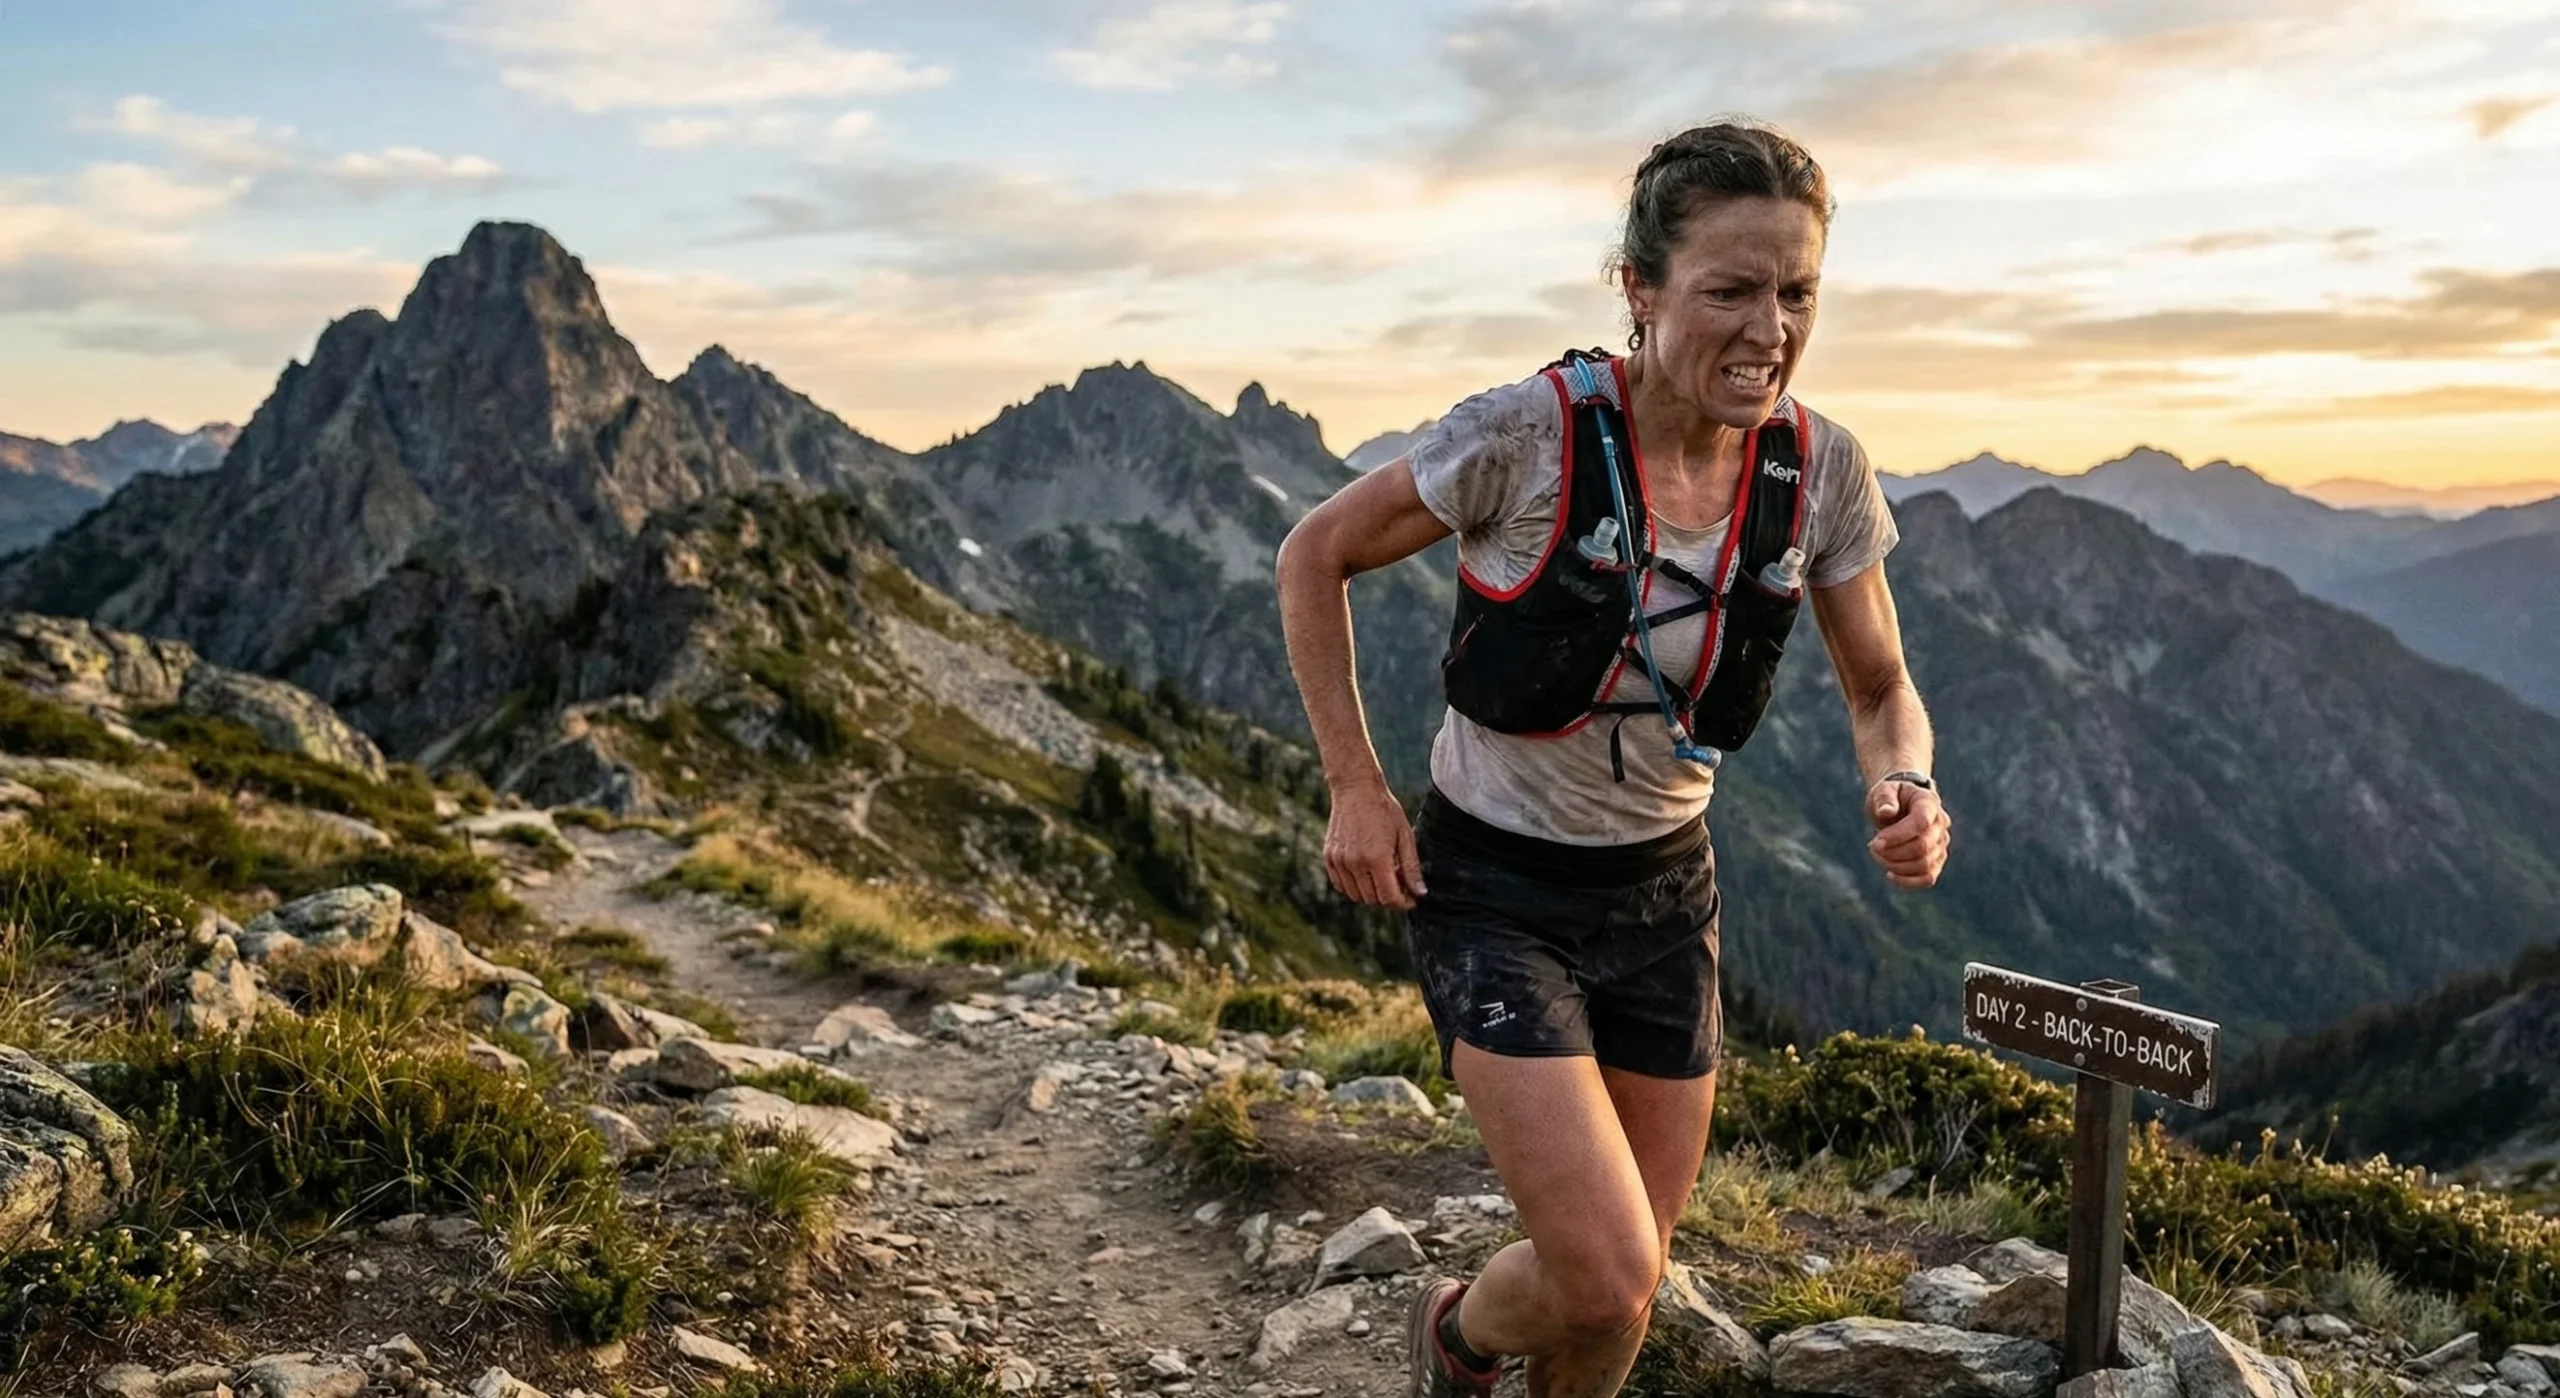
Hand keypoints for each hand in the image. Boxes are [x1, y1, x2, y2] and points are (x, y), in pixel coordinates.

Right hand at [1324, 782, 1424, 909]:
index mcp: (1377, 858)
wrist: (1356, 789)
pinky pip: (1341, 886)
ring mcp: (1339, 861)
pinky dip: (1354, 888)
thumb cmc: (1384, 809)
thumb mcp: (1405, 836)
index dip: (1403, 903)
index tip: (1410, 899)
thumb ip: (1411, 867)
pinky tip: (1366, 875)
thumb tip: (1420, 893)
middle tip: (1399, 886)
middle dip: (1389, 899)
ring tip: (1383, 878)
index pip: (1389, 898)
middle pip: (1373, 900)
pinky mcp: (1329, 857)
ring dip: (1371, 895)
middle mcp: (1355, 863)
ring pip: (1356, 896)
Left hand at [1867, 778, 1950, 889]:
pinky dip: (1908, 881)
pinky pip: (1928, 878)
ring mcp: (1941, 844)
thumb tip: (1886, 812)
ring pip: (1924, 865)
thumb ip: (1884, 798)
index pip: (1920, 823)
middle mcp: (1941, 824)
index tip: (1875, 841)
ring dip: (1895, 866)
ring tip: (1878, 855)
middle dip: (1892, 852)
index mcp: (1929, 803)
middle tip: (1872, 846)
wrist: (1902, 806)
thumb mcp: (1884, 790)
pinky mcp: (1937, 861)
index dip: (1898, 835)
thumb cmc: (1892, 797)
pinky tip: (1890, 874)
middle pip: (1921, 847)